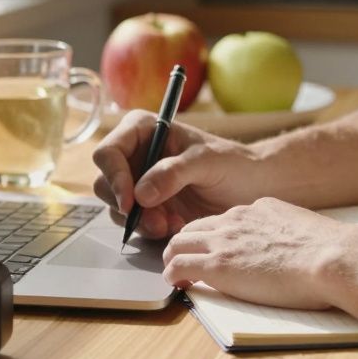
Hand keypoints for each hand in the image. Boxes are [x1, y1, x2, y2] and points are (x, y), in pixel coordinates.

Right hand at [91, 110, 268, 238]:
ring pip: (115, 205)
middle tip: (155, 220)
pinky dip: (149, 229)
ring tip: (171, 223)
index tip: (131, 201)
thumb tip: (141, 194)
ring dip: (139, 221)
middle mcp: (136, 154)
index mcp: (144, 130)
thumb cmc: (234, 165)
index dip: (114, 176)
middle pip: (105, 181)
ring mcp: (139, 181)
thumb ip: (174, 173)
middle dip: (127, 205)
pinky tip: (174, 225)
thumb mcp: (207, 162)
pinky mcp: (147, 206)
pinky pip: (132, 222)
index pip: (109, 151)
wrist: (252, 189)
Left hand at [162, 197, 357, 309]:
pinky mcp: (217, 265)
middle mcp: (236, 219)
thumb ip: (285, 233)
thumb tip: (287, 248)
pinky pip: (178, 265)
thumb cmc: (329, 252)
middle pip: (194, 226)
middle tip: (185, 260)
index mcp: (258, 209)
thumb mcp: (302, 230)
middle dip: (185, 243)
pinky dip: (171, 274)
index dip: (214, 236)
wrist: (331, 258)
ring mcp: (224, 241)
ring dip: (173, 256)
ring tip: (176, 272)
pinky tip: (176, 285)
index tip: (215, 249)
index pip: (223, 220)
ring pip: (178, 242)